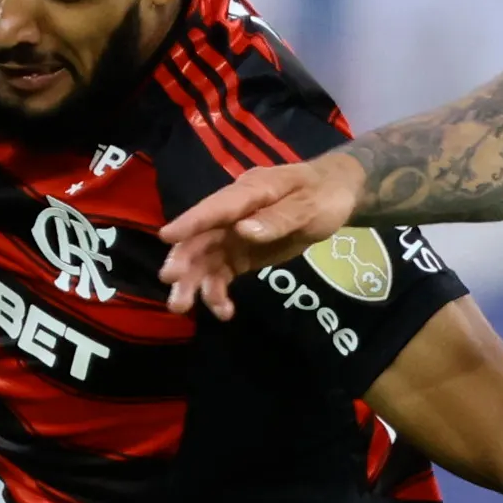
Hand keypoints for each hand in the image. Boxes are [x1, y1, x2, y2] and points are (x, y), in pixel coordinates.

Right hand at [157, 153, 364, 319]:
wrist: (335, 196)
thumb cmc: (322, 194)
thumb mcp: (309, 206)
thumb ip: (278, 219)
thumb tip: (243, 231)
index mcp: (250, 192)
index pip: (217, 207)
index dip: (191, 221)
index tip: (167, 236)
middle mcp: (234, 213)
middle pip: (203, 236)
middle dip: (185, 260)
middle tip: (172, 284)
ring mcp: (235, 234)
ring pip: (206, 259)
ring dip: (194, 282)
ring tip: (182, 307)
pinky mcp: (241, 254)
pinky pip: (222, 273)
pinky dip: (218, 292)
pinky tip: (223, 311)